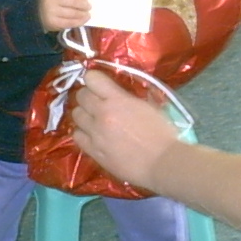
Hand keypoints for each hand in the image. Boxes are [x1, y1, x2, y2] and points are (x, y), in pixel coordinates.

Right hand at [38, 0, 90, 31]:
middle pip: (73, 1)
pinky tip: (83, 20)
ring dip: (82, 14)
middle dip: (83, 4)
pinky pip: (69, 23)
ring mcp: (51, 11)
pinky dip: (78, 22)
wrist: (31, 13)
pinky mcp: (52, 23)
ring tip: (87, 14)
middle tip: (88, 6)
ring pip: (72, 13)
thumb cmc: (47, 0)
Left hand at [71, 70, 180, 189]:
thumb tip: (123, 92)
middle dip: (88, 96)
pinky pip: (77, 137)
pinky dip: (83, 133)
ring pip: (76, 116)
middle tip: (98, 102)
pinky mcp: (93, 152)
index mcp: (117, 100)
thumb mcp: (151, 105)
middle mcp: (101, 114)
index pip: (91, 78)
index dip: (94, 79)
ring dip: (84, 114)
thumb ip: (133, 96)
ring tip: (95, 120)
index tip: (100, 84)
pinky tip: (93, 136)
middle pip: (80, 96)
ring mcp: (95, 134)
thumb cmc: (164, 132)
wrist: (163, 163)